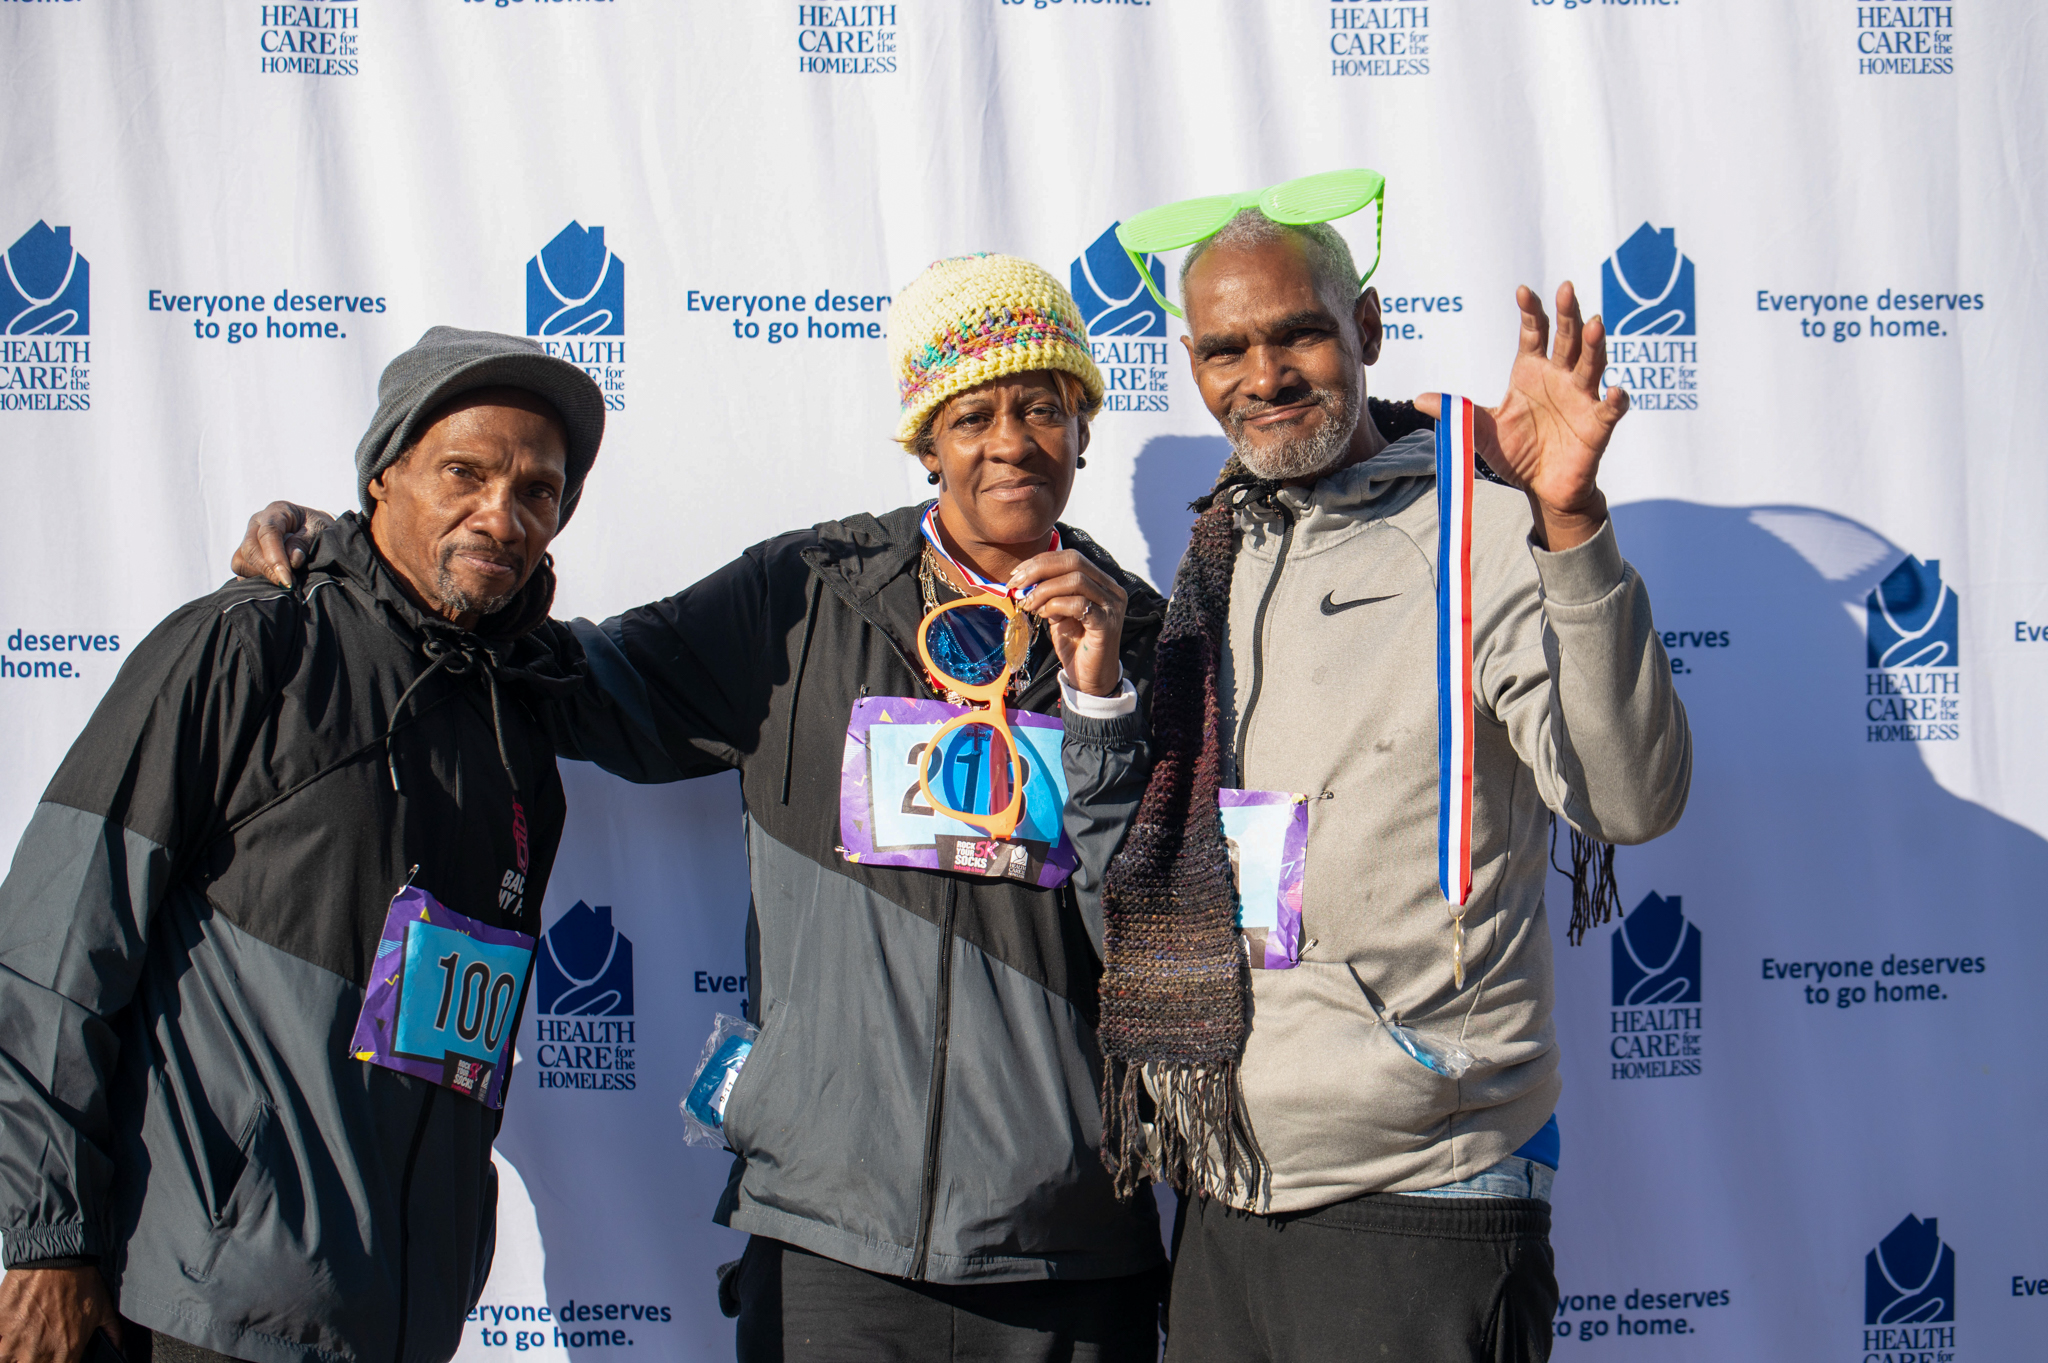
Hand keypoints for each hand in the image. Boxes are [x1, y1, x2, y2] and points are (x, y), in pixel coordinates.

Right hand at [0, 1267, 121, 1362]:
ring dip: (13, 1356)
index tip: (54, 1358)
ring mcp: (15, 1342)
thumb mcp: (103, 1308)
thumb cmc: (80, 1281)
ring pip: (7, 1362)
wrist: (56, 1257)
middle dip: (34, 1361)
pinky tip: (8, 1336)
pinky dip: (2, 1343)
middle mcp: (38, 1353)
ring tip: (21, 1345)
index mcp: (66, 1353)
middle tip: (37, 1350)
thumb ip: (111, 1333)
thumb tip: (118, 1348)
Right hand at [230, 501, 336, 587]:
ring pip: (241, 561)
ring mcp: (248, 538)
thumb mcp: (320, 530)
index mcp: (277, 511)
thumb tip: (293, 561)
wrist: (316, 530)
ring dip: (259, 576)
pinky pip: (241, 570)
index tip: (287, 579)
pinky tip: (273, 583)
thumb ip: (305, 543)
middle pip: (250, 548)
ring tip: (283, 583)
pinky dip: (253, 580)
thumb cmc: (320, 528)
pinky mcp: (245, 553)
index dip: (276, 558)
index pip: (268, 533)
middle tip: (289, 585)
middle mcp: (257, 523)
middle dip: (268, 571)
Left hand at [1008, 550, 1126, 697]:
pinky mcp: (1107, 623)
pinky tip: (1044, 614)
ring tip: (1030, 604)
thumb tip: (1024, 579)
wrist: (1091, 679)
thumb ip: (1049, 593)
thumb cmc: (1075, 645)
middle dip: (1039, 569)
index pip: (1071, 557)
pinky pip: (1078, 604)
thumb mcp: (1059, 613)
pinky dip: (1056, 605)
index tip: (1017, 573)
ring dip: (1044, 590)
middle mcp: (1111, 589)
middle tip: (1017, 584)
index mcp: (1101, 582)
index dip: (1041, 561)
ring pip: (1075, 580)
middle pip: (1074, 561)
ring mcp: (1112, 606)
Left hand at [1416, 282, 1627, 550]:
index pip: (1533, 334)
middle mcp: (1560, 378)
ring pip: (1592, 364)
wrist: (1541, 488)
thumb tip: (1418, 399)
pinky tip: (1616, 392)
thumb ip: (1458, 411)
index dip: (1530, 313)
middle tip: (1566, 289)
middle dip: (1568, 315)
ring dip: (1594, 345)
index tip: (1522, 291)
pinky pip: (1610, 410)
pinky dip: (1616, 400)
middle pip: (1567, 339)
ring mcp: (1582, 399)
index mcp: (1532, 372)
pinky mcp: (1597, 425)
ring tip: (1595, 325)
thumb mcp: (1480, 431)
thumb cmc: (1516, 452)